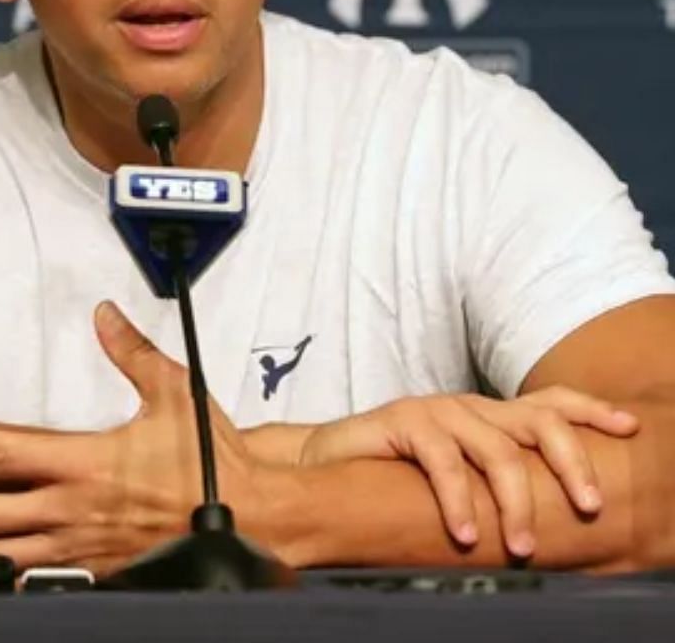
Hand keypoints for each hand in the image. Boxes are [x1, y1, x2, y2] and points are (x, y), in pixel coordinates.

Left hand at [0, 302, 268, 577]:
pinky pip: (41, 580)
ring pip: (4, 555)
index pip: (3, 451)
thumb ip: (131, 353)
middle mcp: (73, 509)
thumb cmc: (213, 463)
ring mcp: (82, 548)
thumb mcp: (173, 394)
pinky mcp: (98, 571)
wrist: (257, 520)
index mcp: (83, 463)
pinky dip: (5, 582)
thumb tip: (105, 314)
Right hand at [296, 389, 639, 557]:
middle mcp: (469, 407)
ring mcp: (436, 411)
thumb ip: (492, 482)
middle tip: (588, 506)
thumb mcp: (456, 475)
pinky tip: (467, 533)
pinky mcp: (401, 421)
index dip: (591, 411)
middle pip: (537, 422)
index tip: (629, 427)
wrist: (322, 466)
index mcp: (488, 416)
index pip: (550, 404)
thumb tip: (548, 523)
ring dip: (515, 503)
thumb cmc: (394, 478)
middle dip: (571, 463)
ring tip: (523, 547)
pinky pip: (443, 462)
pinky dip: (460, 501)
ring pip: (495, 450)